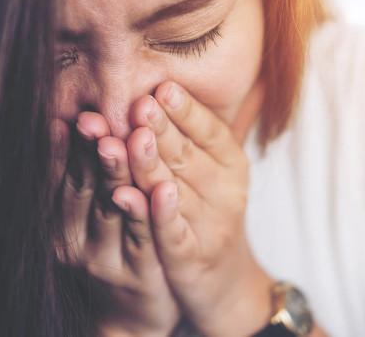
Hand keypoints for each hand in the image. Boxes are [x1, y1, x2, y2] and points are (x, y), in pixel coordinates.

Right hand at [50, 117, 179, 336]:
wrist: (129, 316)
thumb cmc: (109, 249)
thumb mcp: (85, 217)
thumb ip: (81, 174)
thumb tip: (70, 117)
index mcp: (61, 220)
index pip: (60, 177)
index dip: (63, 147)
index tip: (66, 114)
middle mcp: (77, 240)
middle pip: (83, 190)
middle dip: (87, 153)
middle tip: (90, 119)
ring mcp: (108, 259)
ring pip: (114, 211)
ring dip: (116, 176)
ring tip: (118, 145)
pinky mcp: (141, 275)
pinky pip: (147, 239)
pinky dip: (151, 213)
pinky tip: (159, 189)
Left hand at [127, 82, 273, 336]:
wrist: (223, 279)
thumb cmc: (206, 210)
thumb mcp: (210, 169)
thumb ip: (190, 133)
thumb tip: (160, 85)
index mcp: (231, 163)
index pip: (210, 130)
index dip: (186, 111)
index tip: (163, 88)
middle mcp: (226, 192)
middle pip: (187, 156)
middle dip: (162, 130)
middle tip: (139, 105)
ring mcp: (211, 225)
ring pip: (175, 190)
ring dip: (151, 166)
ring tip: (133, 141)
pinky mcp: (192, 256)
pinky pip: (174, 232)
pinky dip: (160, 213)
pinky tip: (143, 194)